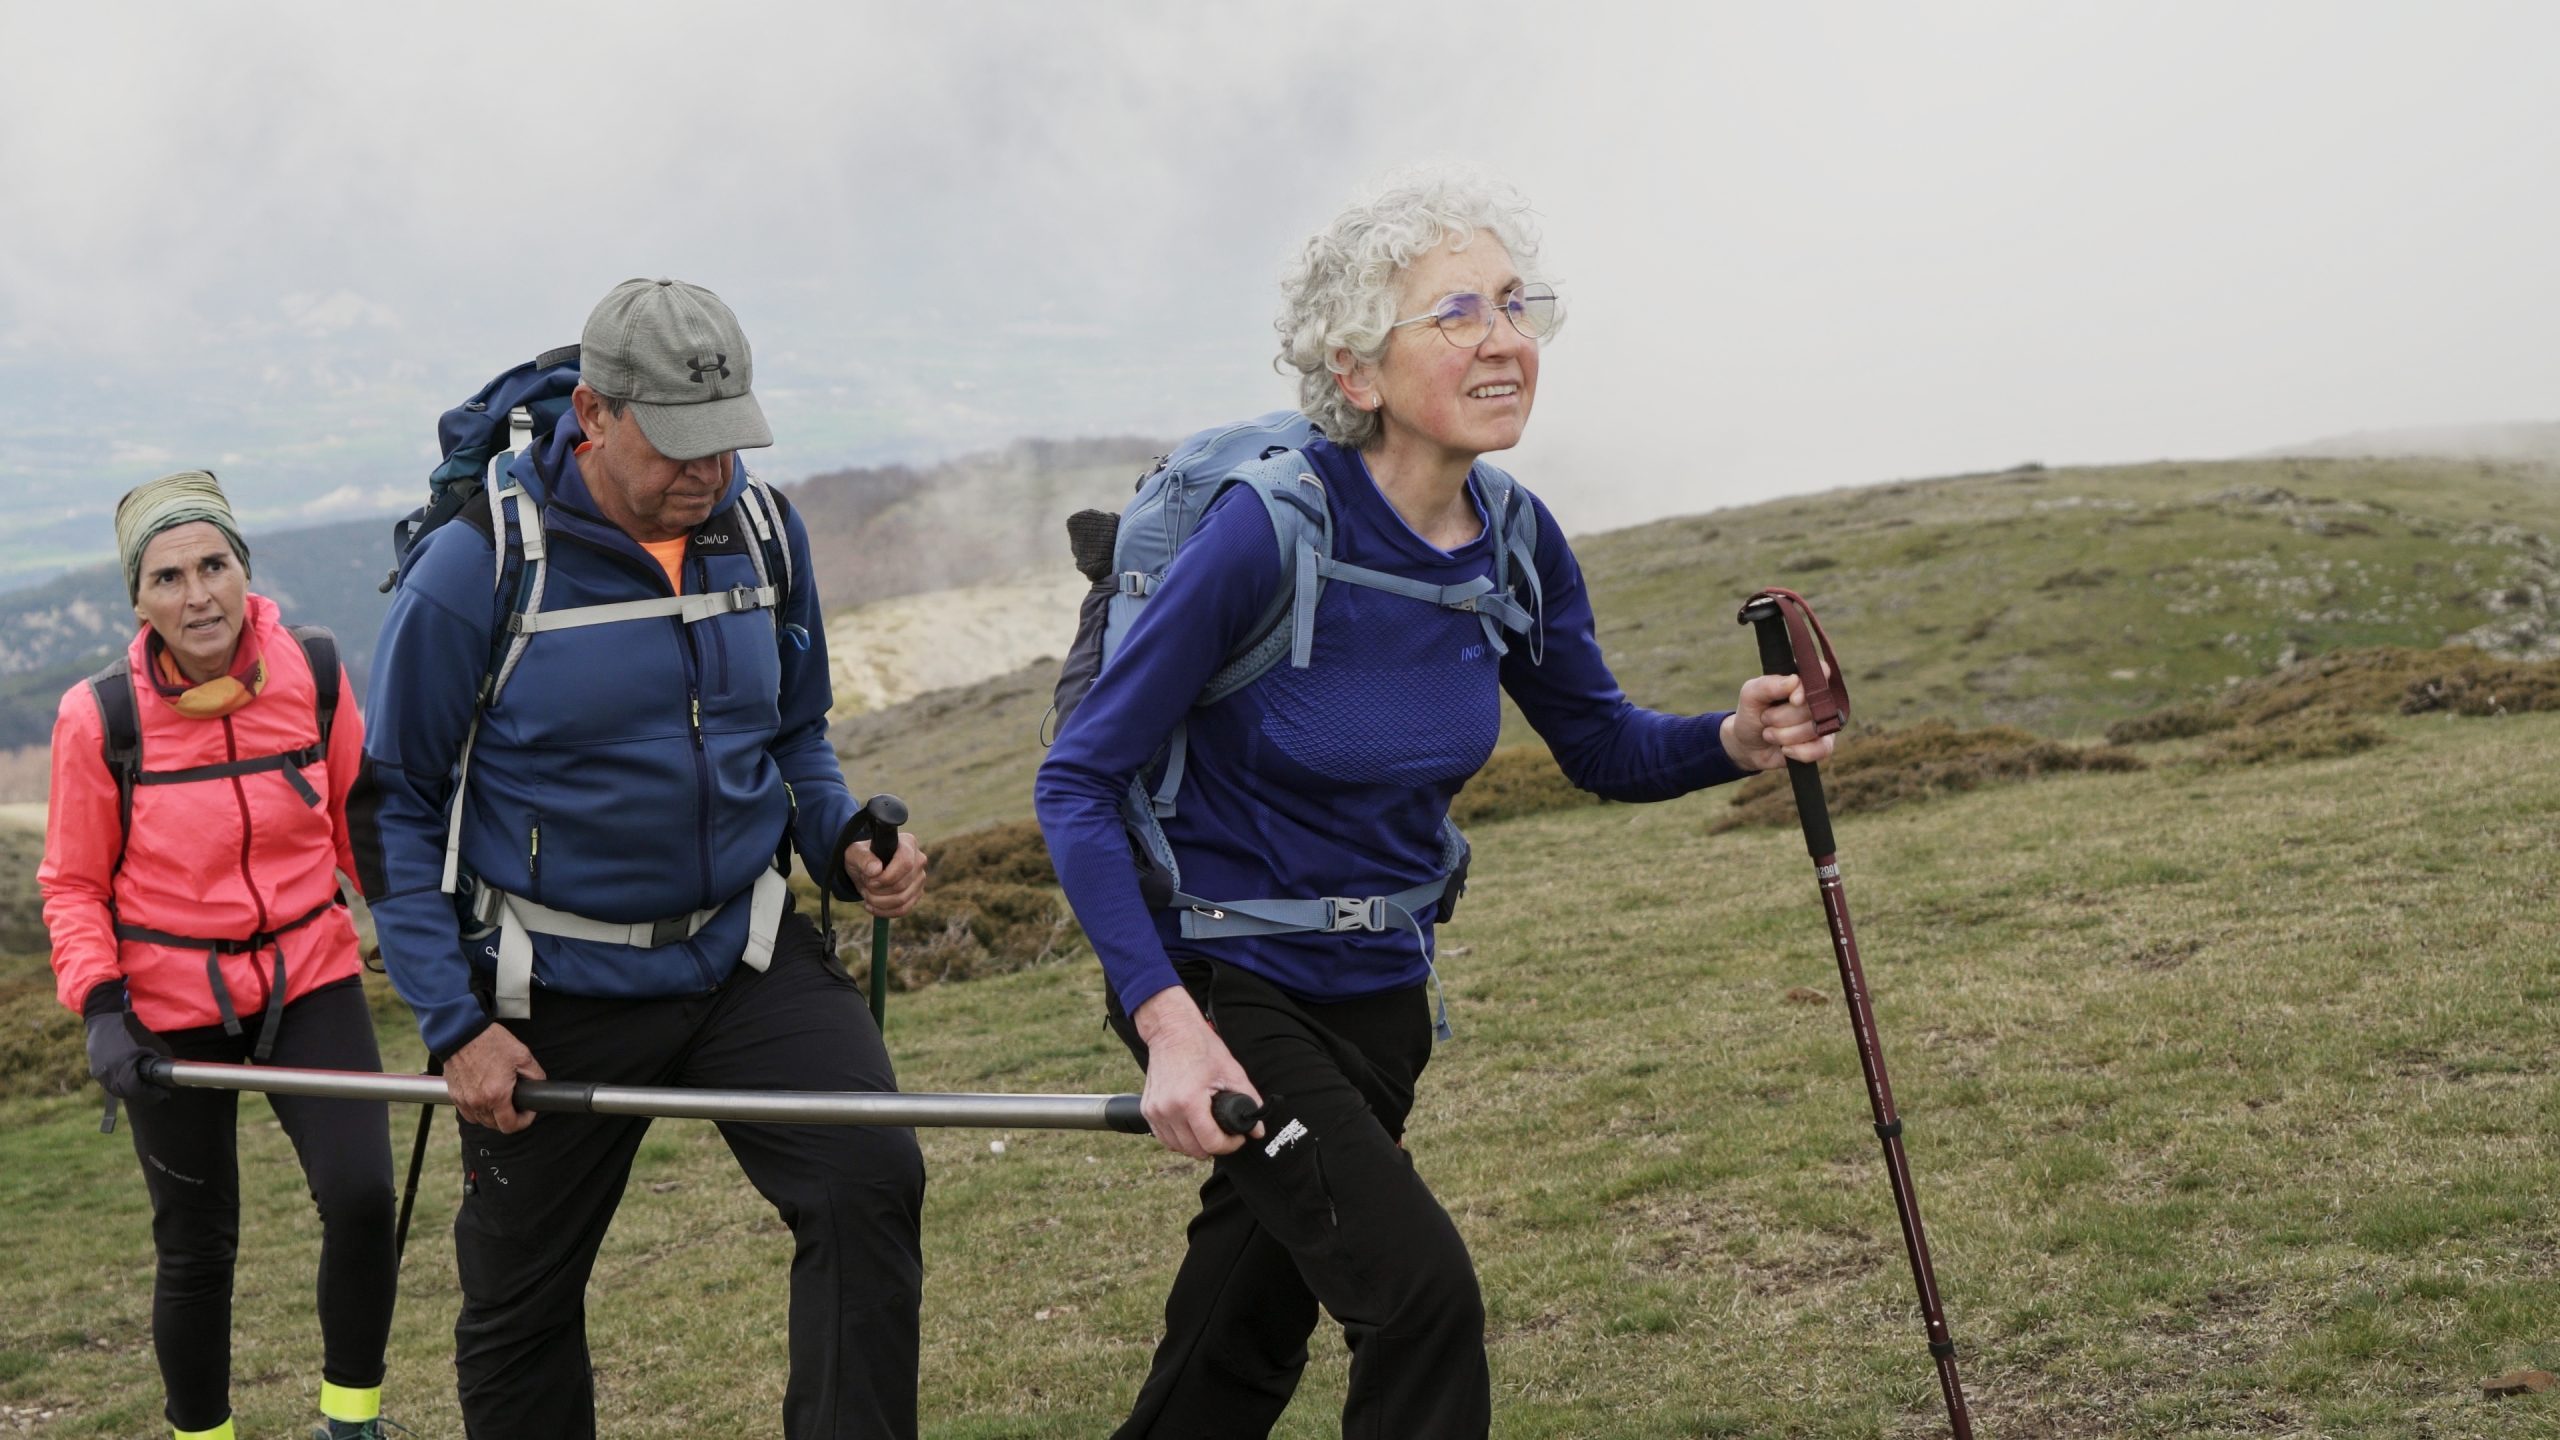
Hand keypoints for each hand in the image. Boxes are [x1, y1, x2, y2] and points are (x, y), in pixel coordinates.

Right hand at [84, 1010, 169, 1104]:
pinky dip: (122, 1087)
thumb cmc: (132, 1030)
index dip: (152, 1094)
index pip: (137, 1089)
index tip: (164, 1094)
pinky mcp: (95, 1071)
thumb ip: (162, 1061)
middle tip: (158, 1093)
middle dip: (144, 1095)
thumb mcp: (153, 1044)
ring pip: (117, 1091)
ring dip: (133, 1093)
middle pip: (127, 1093)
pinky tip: (133, 1085)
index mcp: (123, 1064)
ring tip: (147, 1090)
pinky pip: (109, 1085)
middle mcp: (109, 1071)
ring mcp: (99, 1072)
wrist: (105, 1019)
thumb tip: (170, 1077)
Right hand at [446, 1024, 543, 1132]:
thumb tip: (540, 1087)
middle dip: (509, 1118)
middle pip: (496, 1125)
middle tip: (516, 1103)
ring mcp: (464, 1100)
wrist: (462, 1032)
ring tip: (501, 1100)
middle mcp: (478, 1102)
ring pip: (481, 1121)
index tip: (527, 1111)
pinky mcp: (454, 1095)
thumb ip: (535, 1075)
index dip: (524, 1121)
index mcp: (497, 1095)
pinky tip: (485, 1097)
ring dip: (493, 1115)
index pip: (510, 1126)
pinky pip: (468, 1113)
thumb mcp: (522, 1055)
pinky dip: (477, 1110)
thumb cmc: (490, 1041)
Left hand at [843, 832, 926, 919]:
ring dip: (878, 902)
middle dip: (878, 891)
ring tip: (867, 894)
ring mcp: (920, 879)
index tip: (870, 880)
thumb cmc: (863, 857)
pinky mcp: (917, 894)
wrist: (867, 868)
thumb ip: (863, 858)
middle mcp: (919, 860)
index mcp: (908, 843)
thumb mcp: (855, 853)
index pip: (905, 863)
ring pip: (902, 900)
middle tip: (865, 885)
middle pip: (901, 885)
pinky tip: (872, 906)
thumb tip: (875, 870)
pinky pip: (903, 910)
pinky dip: (884, 911)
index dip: (886, 877)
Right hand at [1132, 987, 1263, 1159]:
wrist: (1171, 1031)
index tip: (1237, 1137)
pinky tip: (1191, 1129)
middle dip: (1215, 1146)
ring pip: (1178, 1147)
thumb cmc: (1201, 1047)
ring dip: (1196, 1145)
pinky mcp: (1147, 1110)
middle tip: (1226, 1134)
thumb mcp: (1232, 1071)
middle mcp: (1168, 1110)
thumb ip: (1249, 1100)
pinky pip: (1164, 1138)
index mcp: (1189, 1101)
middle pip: (1195, 1150)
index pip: (1211, 1143)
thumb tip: (1258, 1130)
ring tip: (1209, 1131)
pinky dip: (1179, 1140)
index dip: (1230, 1145)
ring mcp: (1154, 1111)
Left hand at [1720, 671, 1838, 771]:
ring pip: (1814, 729)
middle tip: (1766, 718)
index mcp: (1802, 679)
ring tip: (1770, 734)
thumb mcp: (1750, 695)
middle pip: (1813, 706)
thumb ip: (1768, 685)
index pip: (1821, 672)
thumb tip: (1794, 681)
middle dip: (1782, 718)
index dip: (1810, 688)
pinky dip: (1799, 752)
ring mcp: (1823, 721)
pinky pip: (1821, 749)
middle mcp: (1818, 698)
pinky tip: (1785, 749)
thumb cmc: (1752, 714)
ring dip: (1784, 736)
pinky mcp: (1823, 744)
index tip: (1794, 700)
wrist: (1747, 745)